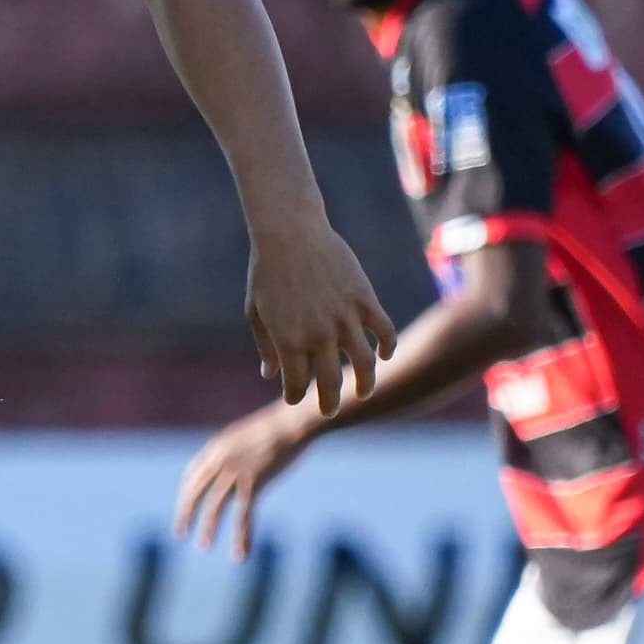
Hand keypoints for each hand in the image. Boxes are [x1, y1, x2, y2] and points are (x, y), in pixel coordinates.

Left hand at [172, 405, 315, 560]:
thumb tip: (232, 461)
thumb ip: (234, 449)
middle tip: (180, 533)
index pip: (192, 474)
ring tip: (204, 546)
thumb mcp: (247, 435)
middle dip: (186, 513)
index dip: (186, 494)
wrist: (292, 423)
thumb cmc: (275, 427)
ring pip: (215, 506)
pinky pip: (244, 515)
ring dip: (209, 528)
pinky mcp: (254, 483)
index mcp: (216, 447)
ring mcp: (235, 472)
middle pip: (195, 491)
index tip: (185, 508)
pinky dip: (242, 535)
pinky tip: (241, 551)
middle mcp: (220, 460)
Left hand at [246, 212, 395, 409]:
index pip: (297, 386)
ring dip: (366, 383)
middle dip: (330, 404)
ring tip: (363, 391)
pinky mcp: (364, 299)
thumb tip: (270, 374)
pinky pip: (384, 331)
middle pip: (332, 384)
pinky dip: (387, 347)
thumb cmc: (266, 272)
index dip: (296, 397)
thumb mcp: (256, 312)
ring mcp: (345, 318)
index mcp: (289, 341)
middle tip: (330, 411)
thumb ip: (265, 346)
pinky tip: (383, 356)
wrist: (289, 232)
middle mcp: (319, 335)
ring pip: (365, 363)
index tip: (297, 398)